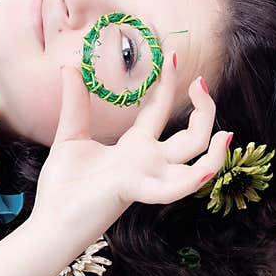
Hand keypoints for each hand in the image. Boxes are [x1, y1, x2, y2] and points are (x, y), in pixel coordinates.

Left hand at [30, 53, 230, 242]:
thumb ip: (75, 103)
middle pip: (191, 135)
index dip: (168, 84)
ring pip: (196, 161)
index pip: (159, 110)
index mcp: (134, 147)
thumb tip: (68, 66)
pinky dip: (193, 181)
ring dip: (215, 150)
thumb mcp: (70, 135)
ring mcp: (147, 176)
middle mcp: (148, 161)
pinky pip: (174, 189)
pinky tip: (206, 168)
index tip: (172, 55)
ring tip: (223, 131)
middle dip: (203, 108)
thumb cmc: (63, 186)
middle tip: (200, 81)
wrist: (51, 221)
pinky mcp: (137, 189)